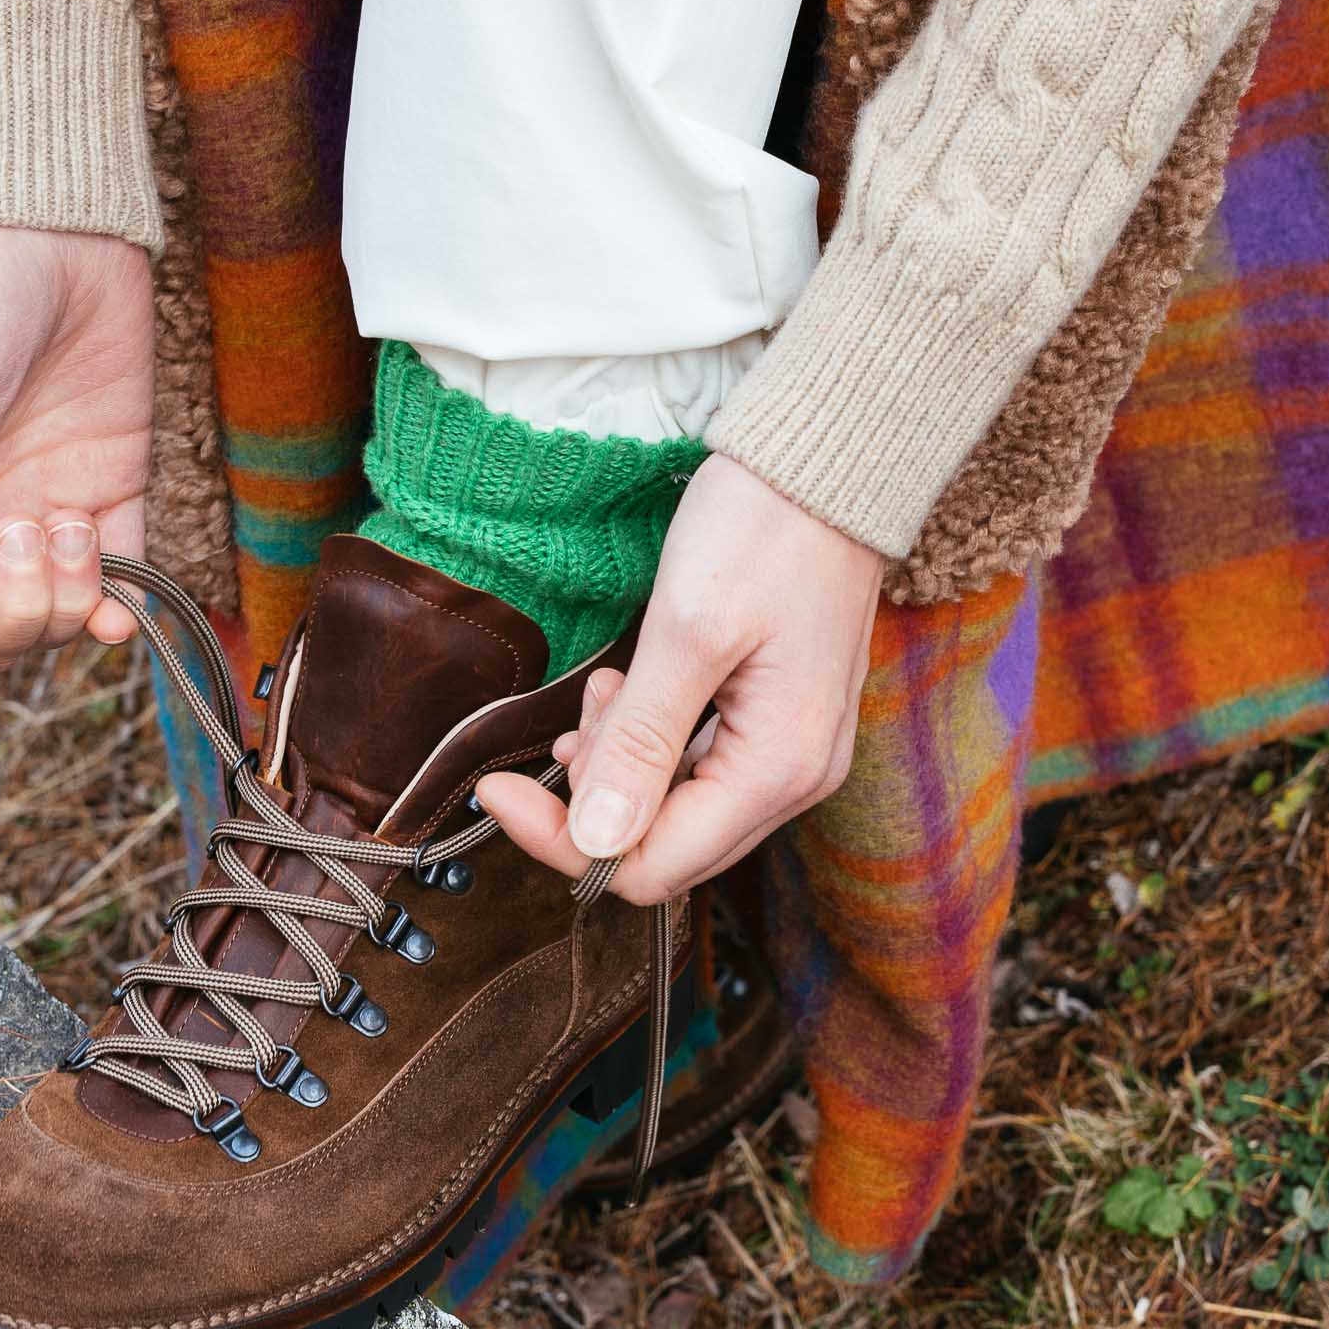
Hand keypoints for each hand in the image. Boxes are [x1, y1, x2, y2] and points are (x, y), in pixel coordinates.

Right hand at [0, 226, 152, 671]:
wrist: (61, 235)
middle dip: (13, 615)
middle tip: (31, 527)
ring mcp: (44, 522)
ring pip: (49, 628)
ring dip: (66, 601)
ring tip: (72, 522)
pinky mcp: (112, 503)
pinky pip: (117, 593)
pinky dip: (120, 612)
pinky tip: (121, 600)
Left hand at [476, 456, 882, 902]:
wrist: (830, 462)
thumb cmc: (765, 530)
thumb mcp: (686, 632)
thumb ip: (641, 744)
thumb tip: (594, 842)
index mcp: (778, 769)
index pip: (649, 867)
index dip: (563, 841)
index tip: (497, 789)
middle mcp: (796, 781)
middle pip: (664, 852)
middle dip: (591, 806)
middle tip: (559, 730)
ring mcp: (795, 757)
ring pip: (678, 812)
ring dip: (621, 769)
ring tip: (604, 693)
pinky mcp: (782, 727)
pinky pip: (701, 771)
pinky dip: (652, 747)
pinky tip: (632, 693)